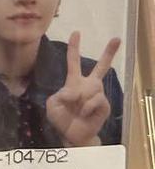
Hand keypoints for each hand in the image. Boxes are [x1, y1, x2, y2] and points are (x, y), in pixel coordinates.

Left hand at [46, 32, 119, 146]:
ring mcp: (97, 94)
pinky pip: (95, 100)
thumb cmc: (62, 118)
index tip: (76, 33)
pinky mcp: (104, 104)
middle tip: (117, 39)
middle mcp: (88, 85)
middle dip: (109, 52)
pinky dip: (87, 108)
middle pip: (101, 66)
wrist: (72, 135)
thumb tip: (74, 93)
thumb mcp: (53, 105)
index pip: (74, 62)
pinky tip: (85, 114)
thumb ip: (59, 95)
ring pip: (93, 88)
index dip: (74, 47)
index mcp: (74, 82)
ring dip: (82, 100)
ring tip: (78, 110)